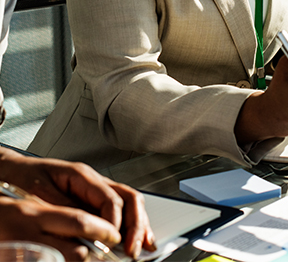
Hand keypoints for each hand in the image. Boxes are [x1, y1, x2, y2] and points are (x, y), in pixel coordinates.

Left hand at [0, 148, 155, 259]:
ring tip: (144, 245)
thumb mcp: (37, 192)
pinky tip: (135, 237)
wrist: (7, 170)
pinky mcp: (91, 201)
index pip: (111, 199)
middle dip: (136, 224)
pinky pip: (119, 210)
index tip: (116, 242)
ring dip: (139, 224)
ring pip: (129, 203)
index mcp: (82, 176)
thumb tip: (84, 228)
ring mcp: (95, 190)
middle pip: (129, 198)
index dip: (116, 222)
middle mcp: (94, 181)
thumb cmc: (20, 177)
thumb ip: (62, 209)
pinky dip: (131, 224)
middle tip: (135, 248)